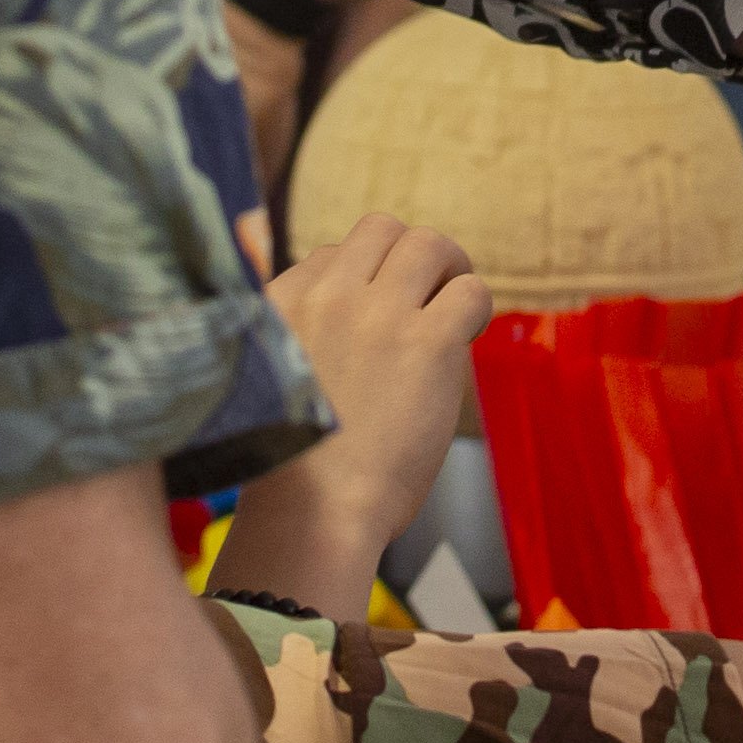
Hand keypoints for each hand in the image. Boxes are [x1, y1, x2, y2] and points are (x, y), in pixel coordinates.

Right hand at [225, 214, 489, 616]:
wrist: (316, 512)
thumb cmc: (293, 466)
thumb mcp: (266, 375)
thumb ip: (291, 331)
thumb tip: (311, 279)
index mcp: (278, 304)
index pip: (328, 256)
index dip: (360, 282)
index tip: (373, 315)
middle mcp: (327, 296)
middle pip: (379, 231)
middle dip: (407, 255)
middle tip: (428, 290)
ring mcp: (379, 314)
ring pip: (426, 244)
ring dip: (448, 267)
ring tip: (454, 303)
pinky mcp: (428, 341)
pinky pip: (469, 291)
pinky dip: (476, 305)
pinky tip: (468, 333)